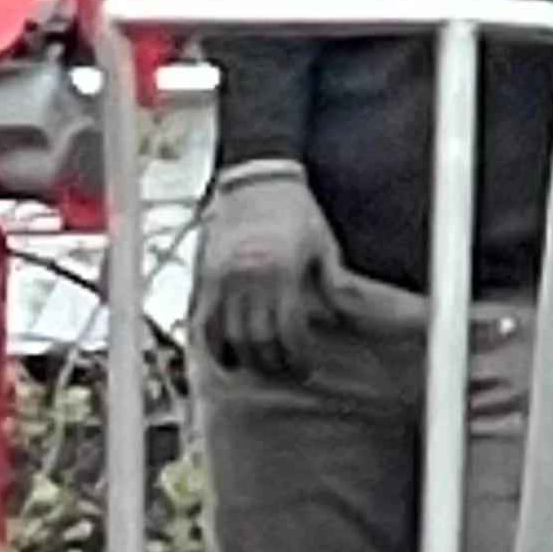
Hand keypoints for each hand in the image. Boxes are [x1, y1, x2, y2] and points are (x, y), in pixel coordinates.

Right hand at [194, 160, 339, 378]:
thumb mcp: (324, 246)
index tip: (305, 369)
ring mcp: (222, 275)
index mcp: (281, 269)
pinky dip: (216, 344)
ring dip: (246, 360)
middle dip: (272, 364)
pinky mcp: (206, 274)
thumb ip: (333, 284)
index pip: (287, 330)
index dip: (296, 357)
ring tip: (262, 368)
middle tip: (285, 373)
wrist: (256, 178)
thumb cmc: (298, 212)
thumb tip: (346, 319)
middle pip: (257, 340)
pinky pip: (205, 320)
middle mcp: (248, 275)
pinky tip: (230, 356)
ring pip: (229, 336)